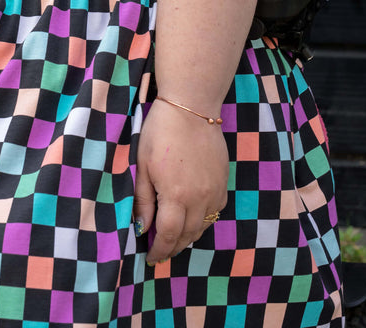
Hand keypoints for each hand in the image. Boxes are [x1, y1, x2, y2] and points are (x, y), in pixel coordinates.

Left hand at [134, 98, 228, 262]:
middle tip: (159, 252)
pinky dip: (202, 221)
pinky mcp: (223, 182)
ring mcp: (215, 191)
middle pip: (187, 235)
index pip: (169, 236)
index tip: (150, 257)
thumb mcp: (143, 165)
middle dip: (172, 247)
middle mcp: (200, 198)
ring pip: (203, 226)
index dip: (159, 250)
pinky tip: (191, 218)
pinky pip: (214, 212)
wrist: (191, 108)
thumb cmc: (161, 132)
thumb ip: (143, 200)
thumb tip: (142, 228)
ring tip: (173, 239)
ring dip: (188, 236)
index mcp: (177, 195)